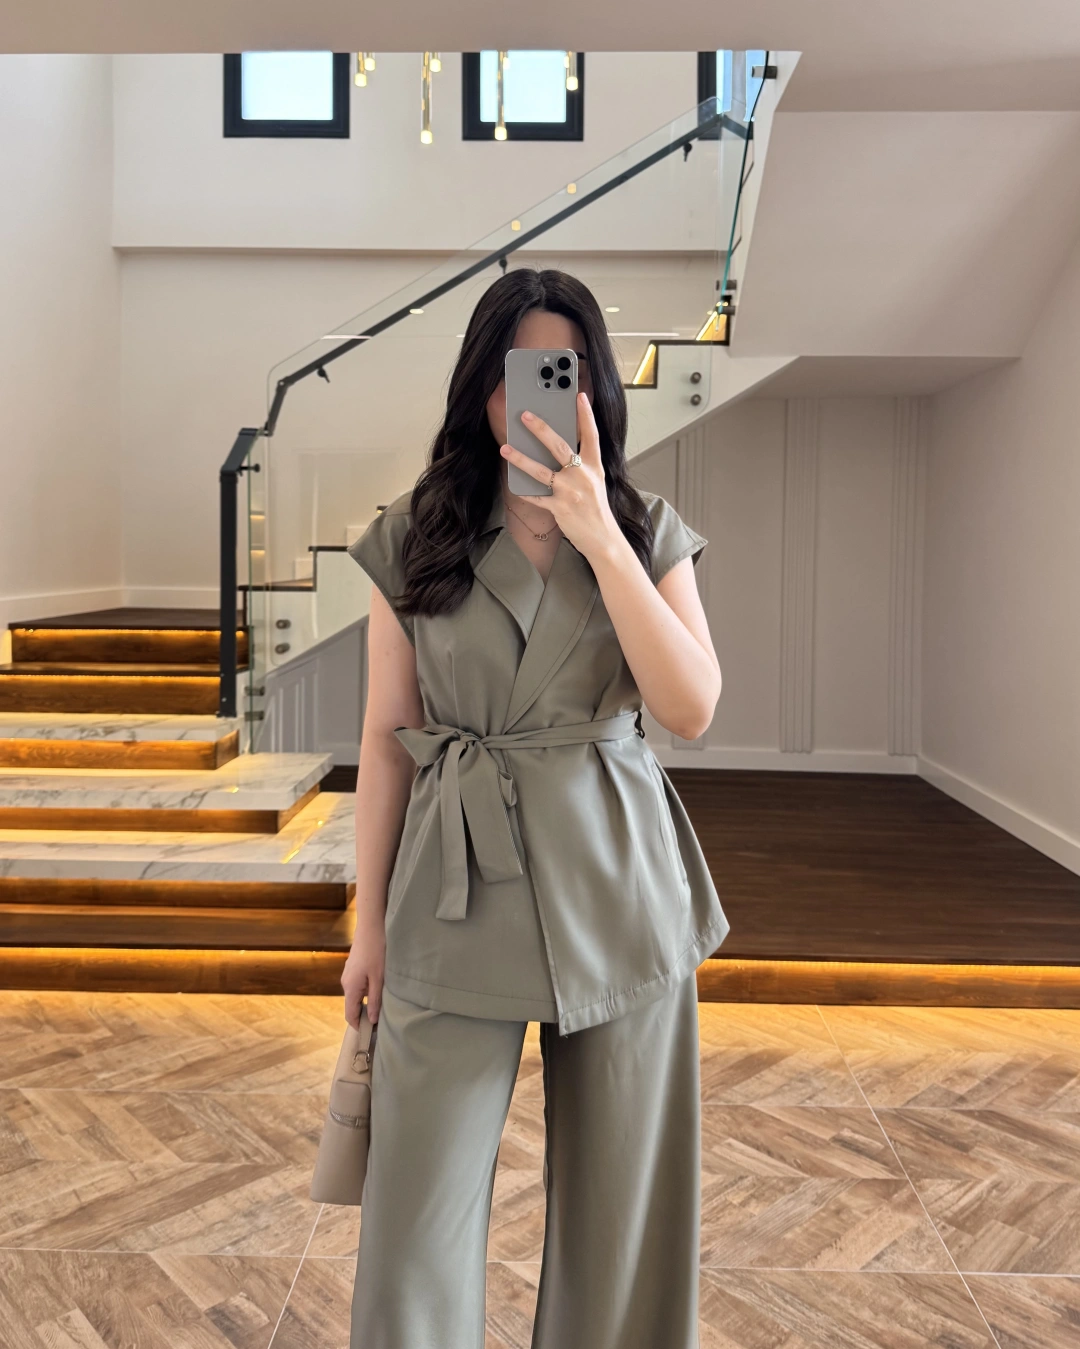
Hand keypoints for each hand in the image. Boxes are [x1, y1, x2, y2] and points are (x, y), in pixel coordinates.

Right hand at [341, 906, 385, 1027]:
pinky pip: (358, 985)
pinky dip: (366, 992)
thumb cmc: (376, 951)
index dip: (359, 1026)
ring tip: (383, 1006)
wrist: (371, 926)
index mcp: (350, 987)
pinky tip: (380, 989)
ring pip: (356, 995)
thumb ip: (375, 1000)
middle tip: (382, 1021)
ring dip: (367, 1002)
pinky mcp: (354, 967)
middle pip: (353, 1006)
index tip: (371, 1034)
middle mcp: (346, 982)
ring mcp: (348, 974)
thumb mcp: (379, 978)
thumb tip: (371, 1020)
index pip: (350, 1015)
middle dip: (364, 1015)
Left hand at [500, 392, 622, 563]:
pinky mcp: (559, 508)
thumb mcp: (595, 482)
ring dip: (520, 459)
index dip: (586, 415)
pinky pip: (537, 497)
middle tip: (524, 415)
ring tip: (505, 449)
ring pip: (540, 471)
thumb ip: (581, 465)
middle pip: (559, 446)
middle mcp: (583, 476)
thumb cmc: (596, 509)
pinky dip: (524, 491)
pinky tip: (513, 484)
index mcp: (594, 467)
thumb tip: (558, 450)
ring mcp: (570, 492)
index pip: (591, 435)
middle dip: (540, 429)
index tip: (579, 396)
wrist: (604, 539)